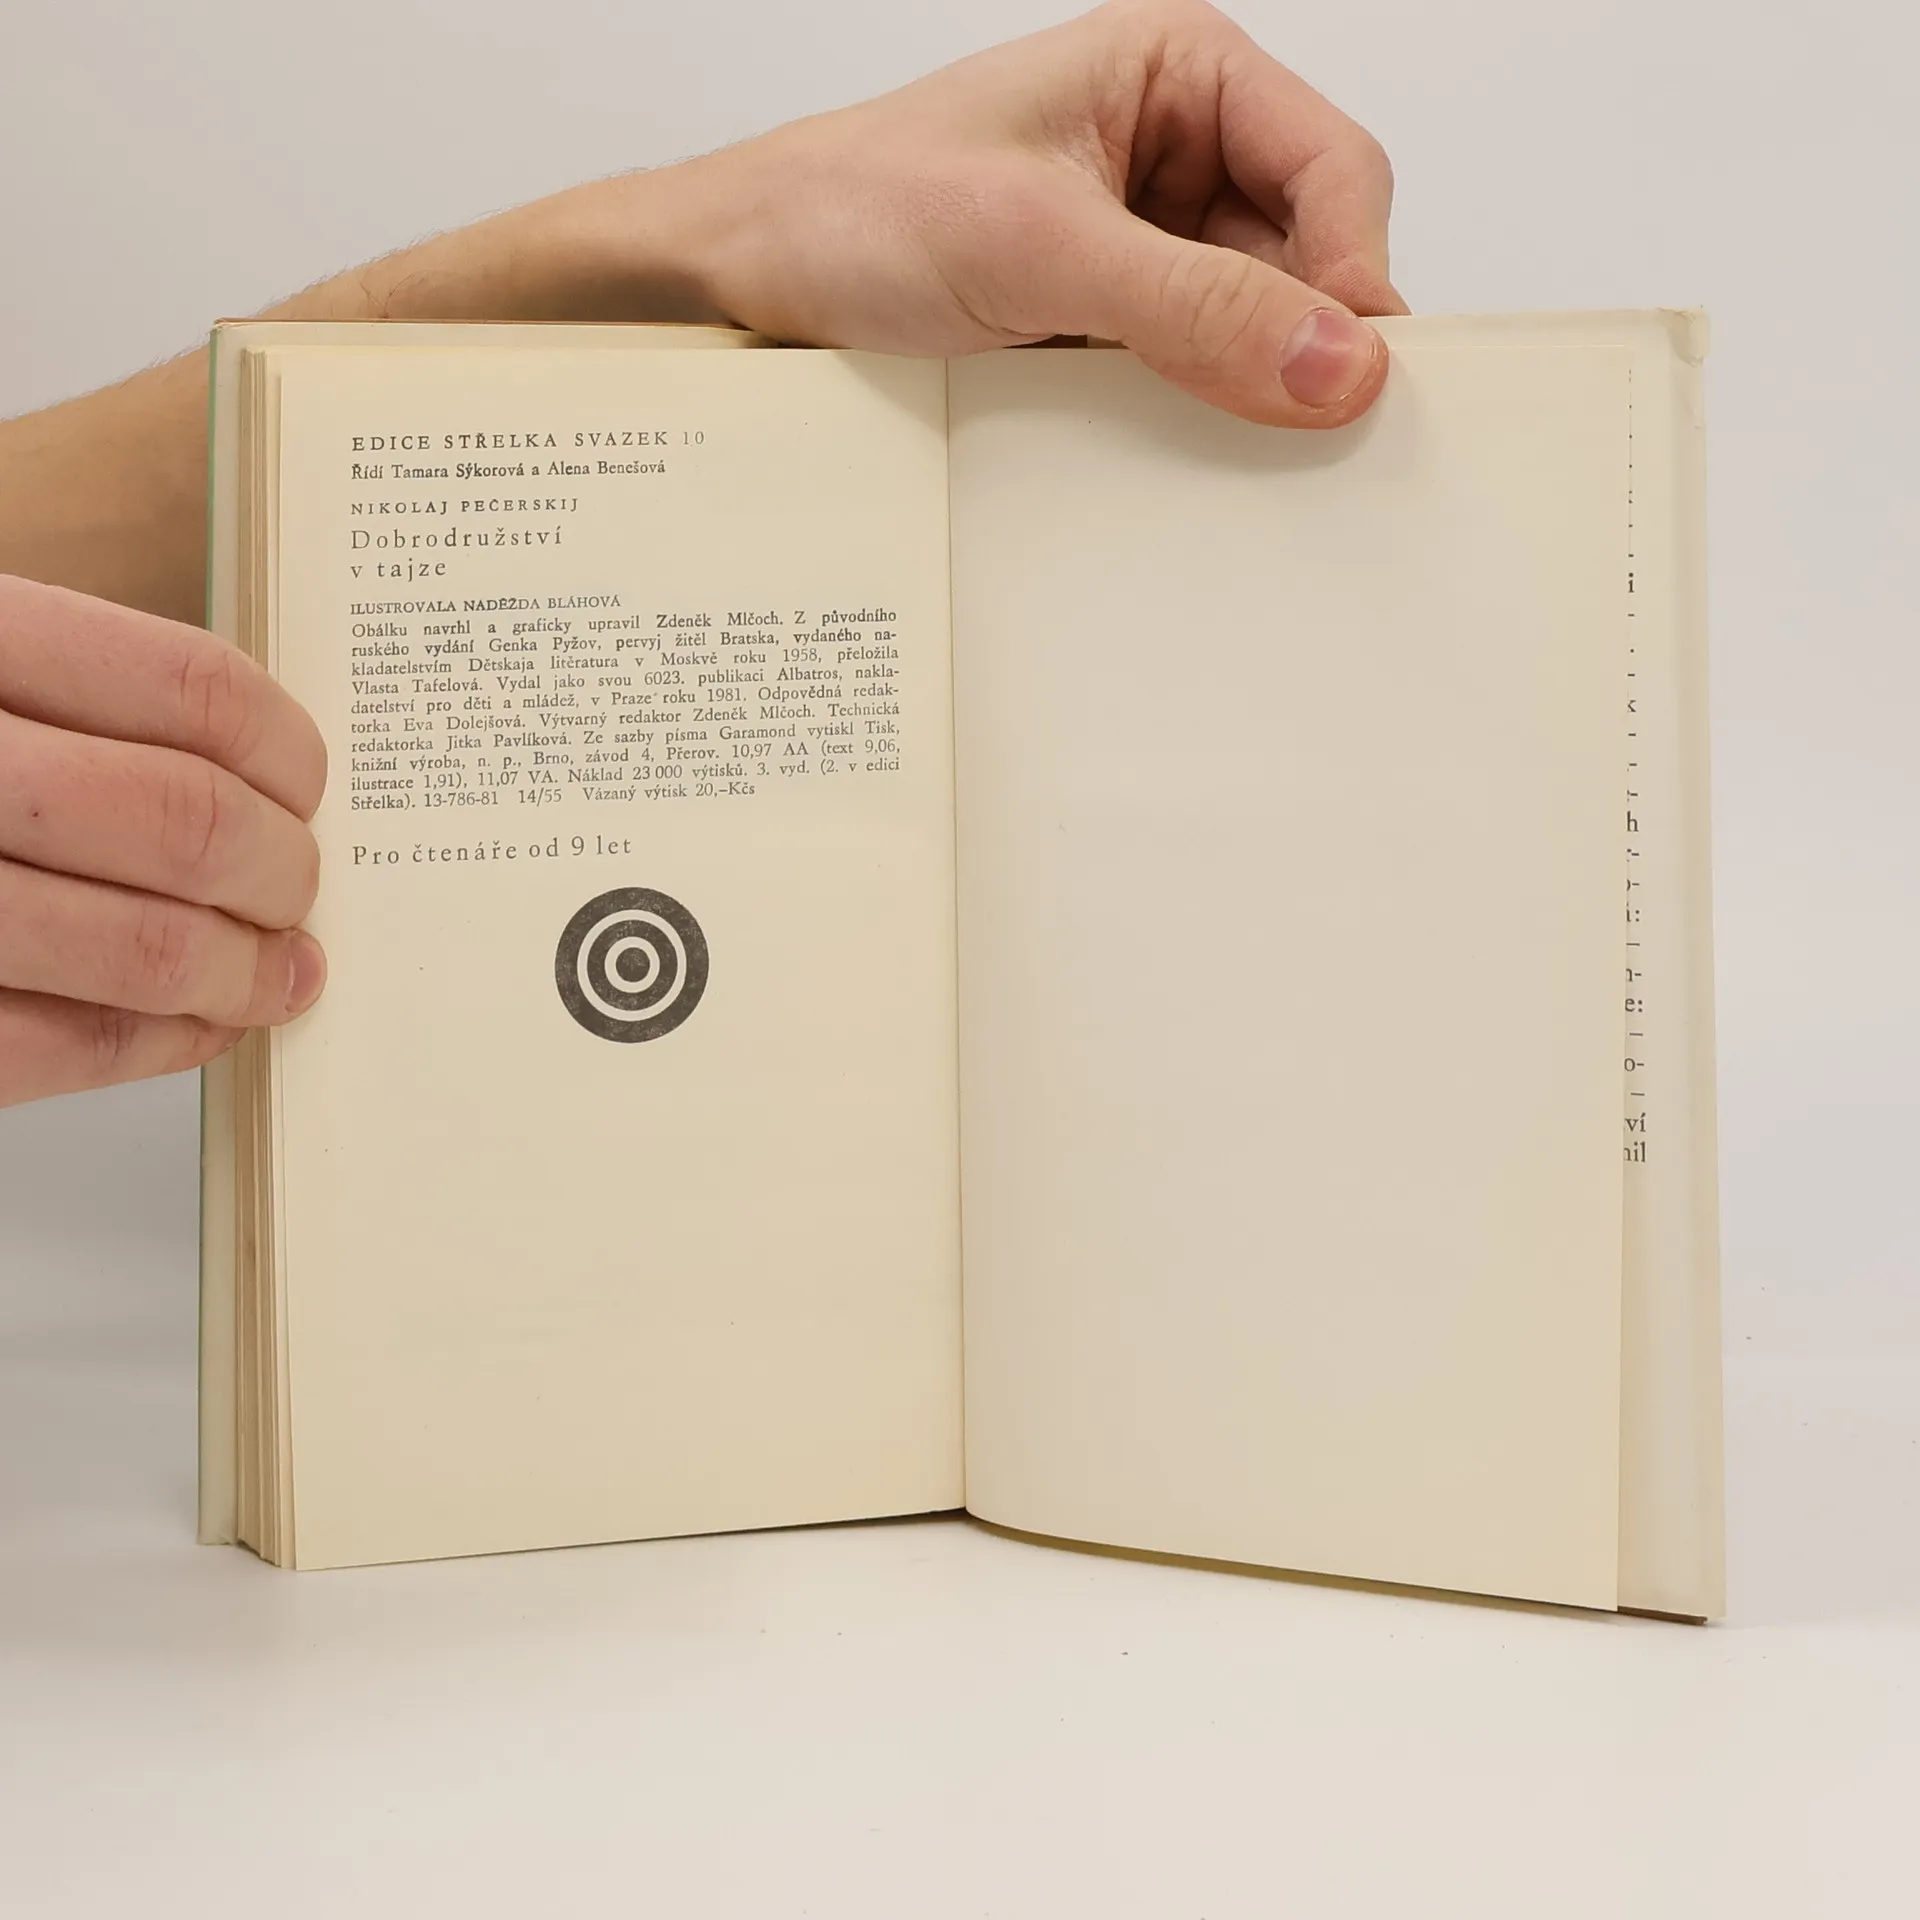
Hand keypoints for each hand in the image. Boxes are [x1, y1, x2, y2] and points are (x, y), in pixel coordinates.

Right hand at [0, 577, 326, 1106]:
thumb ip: (72, 696)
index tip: (308, 787)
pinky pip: (64, 1044)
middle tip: (300, 892)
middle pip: (187, 823)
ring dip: (242, 974)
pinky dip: (163, 1044)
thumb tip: (259, 779)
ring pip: (140, 948)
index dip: (284, 752)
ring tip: (275, 971)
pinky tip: (199, 1024)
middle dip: (282, 875)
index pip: (188, 688)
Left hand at [597, 0, 1405, 425]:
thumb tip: (1336, 363)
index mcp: (1179, 77)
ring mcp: (1144, 252)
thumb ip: (1191, 304)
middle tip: (1301, 436)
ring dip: (1244, 393)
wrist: (749, 281)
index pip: (1332, 170)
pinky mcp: (1110, 329)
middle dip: (1303, 344)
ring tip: (1218, 447)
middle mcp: (1176, 158)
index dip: (1355, 274)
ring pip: (1256, 332)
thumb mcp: (1034, 246)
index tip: (1353, 379)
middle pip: (1309, 258)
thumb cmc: (855, 209)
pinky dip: (1192, 423)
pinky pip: (1192, 380)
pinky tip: (1168, 454)